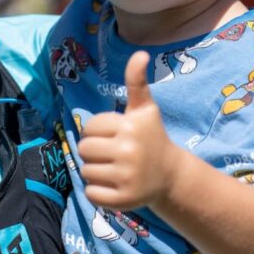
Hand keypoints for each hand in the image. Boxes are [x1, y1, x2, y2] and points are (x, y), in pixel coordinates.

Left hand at [77, 51, 184, 210]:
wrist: (169, 175)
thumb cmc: (150, 136)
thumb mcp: (144, 108)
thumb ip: (136, 82)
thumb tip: (140, 53)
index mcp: (130, 127)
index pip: (89, 127)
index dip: (98, 131)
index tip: (115, 135)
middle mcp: (129, 151)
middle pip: (84, 150)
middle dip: (94, 151)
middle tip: (112, 153)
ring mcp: (127, 177)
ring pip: (85, 171)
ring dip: (94, 170)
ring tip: (113, 168)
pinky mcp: (123, 200)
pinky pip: (91, 193)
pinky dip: (96, 191)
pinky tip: (113, 185)